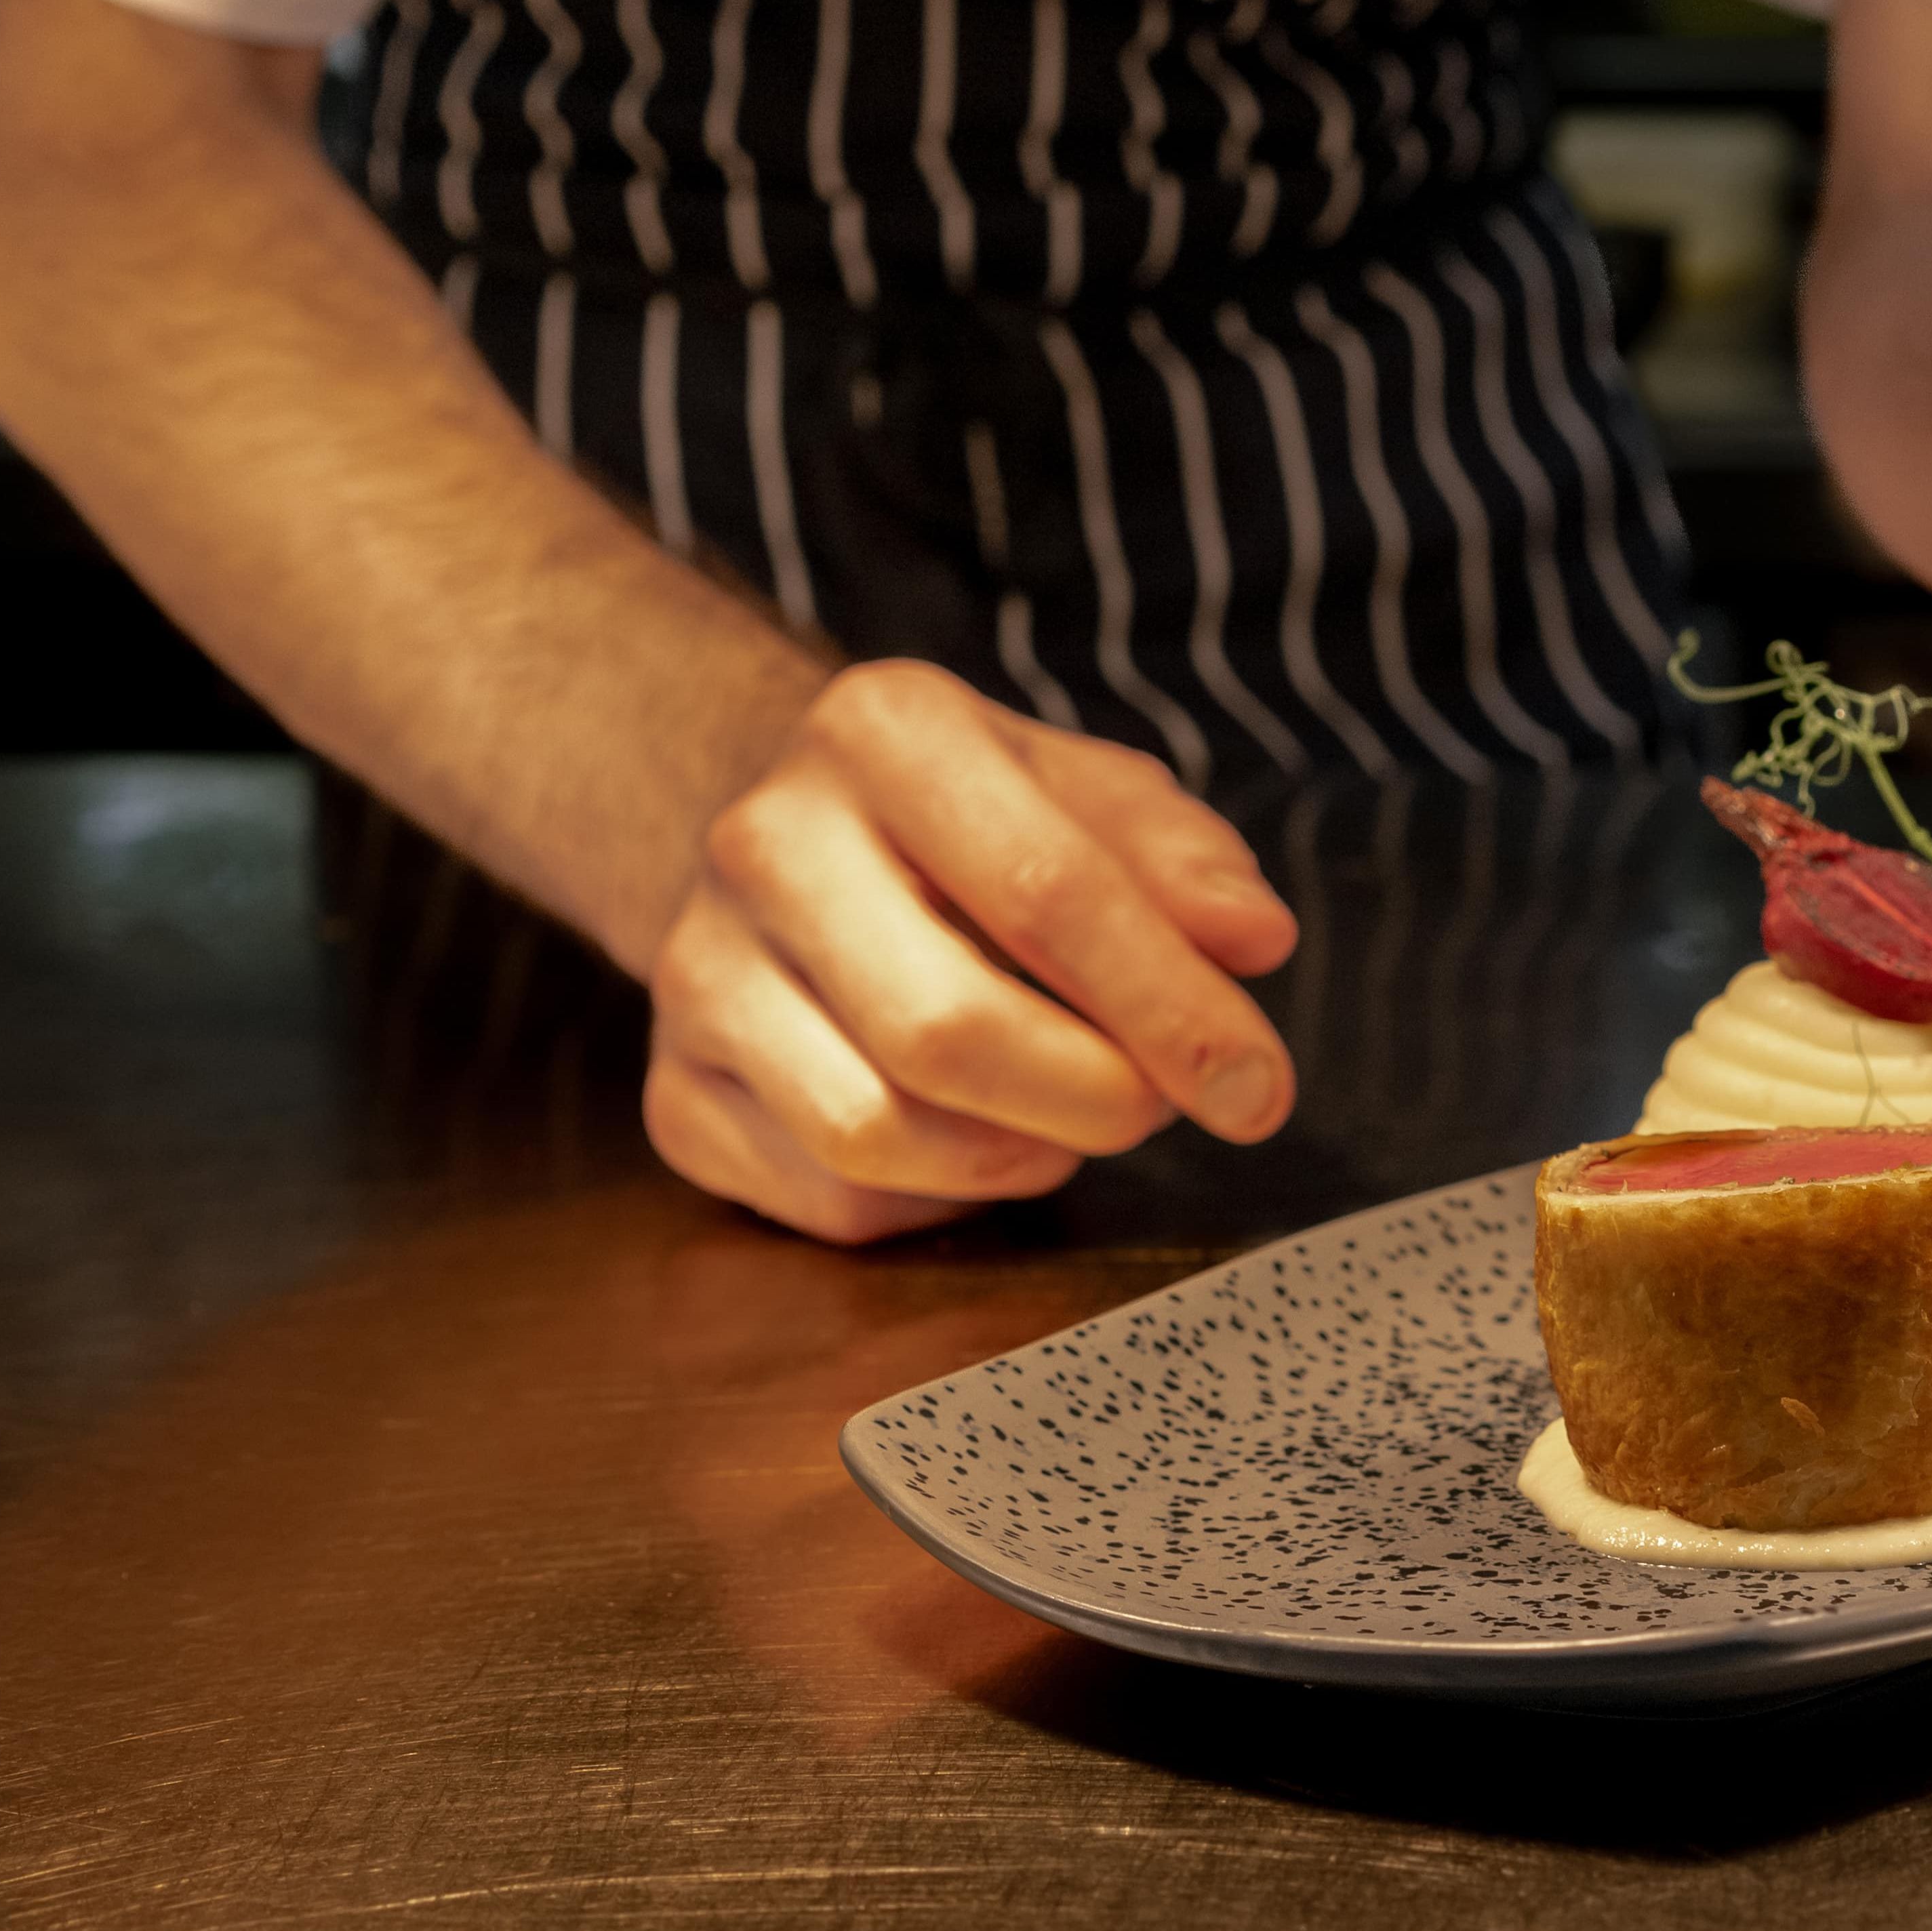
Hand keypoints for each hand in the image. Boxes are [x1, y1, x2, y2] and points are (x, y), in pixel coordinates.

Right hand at [642, 662, 1298, 1242]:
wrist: (779, 835)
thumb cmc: (967, 819)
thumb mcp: (1084, 788)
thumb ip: (1180, 857)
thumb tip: (1252, 939)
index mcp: (883, 731)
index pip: (1045, 889)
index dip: (1169, 1006)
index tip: (1259, 1086)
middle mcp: (765, 841)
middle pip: (947, 1029)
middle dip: (1095, 1098)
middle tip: (1163, 1109)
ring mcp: (698, 972)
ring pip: (875, 1132)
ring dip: (1018, 1156)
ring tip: (1074, 1114)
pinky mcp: (672, 1091)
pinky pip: (830, 1197)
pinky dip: (939, 1199)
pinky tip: (978, 1139)